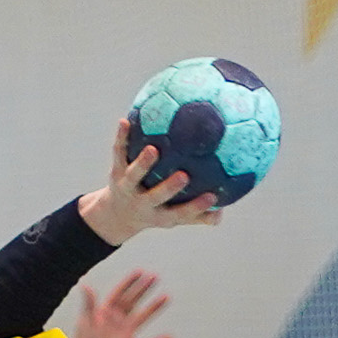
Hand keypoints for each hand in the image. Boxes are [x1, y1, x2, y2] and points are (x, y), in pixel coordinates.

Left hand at [74, 270, 172, 337]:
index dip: (129, 283)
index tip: (140, 272)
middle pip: (132, 301)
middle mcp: (117, 322)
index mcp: (105, 313)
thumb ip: (89, 305)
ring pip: (142, 318)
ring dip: (154, 307)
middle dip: (143, 289)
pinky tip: (169, 337)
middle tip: (155, 276)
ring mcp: (125, 335)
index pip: (119, 294)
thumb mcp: (86, 324)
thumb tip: (86, 285)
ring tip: (166, 297)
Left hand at [78, 119, 221, 247]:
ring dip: (143, 163)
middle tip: (184, 176)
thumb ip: (198, 214)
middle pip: (156, 197)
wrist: (117, 214)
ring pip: (134, 176)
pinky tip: (125, 121)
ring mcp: (128, 187)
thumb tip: (222, 212)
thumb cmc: (155, 211)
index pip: (180, 213)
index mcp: (160, 214)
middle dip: (169, 188)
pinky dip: (121, 137)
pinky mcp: (116, 171)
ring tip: (153, 149)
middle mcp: (143, 203)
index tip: (213, 197)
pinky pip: (119, 152)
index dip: (196, 208)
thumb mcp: (174, 216)